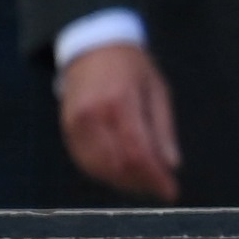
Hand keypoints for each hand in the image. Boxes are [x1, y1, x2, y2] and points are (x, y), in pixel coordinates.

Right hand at [57, 40, 178, 202]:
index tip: (171, 191)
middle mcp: (94, 116)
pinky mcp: (66, 129)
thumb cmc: (132, 67)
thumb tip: (172, 164)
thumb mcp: (158, 90)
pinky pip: (84, 161)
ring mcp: (76, 124)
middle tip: (160, 188)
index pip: (138, 152)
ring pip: (99, 168)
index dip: (155, 177)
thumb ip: (163, 129)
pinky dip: (104, 174)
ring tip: (145, 184)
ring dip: (124, 183)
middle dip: (142, 183)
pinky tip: (122, 175)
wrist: (92, 47)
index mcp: (121, 103)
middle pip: (117, 165)